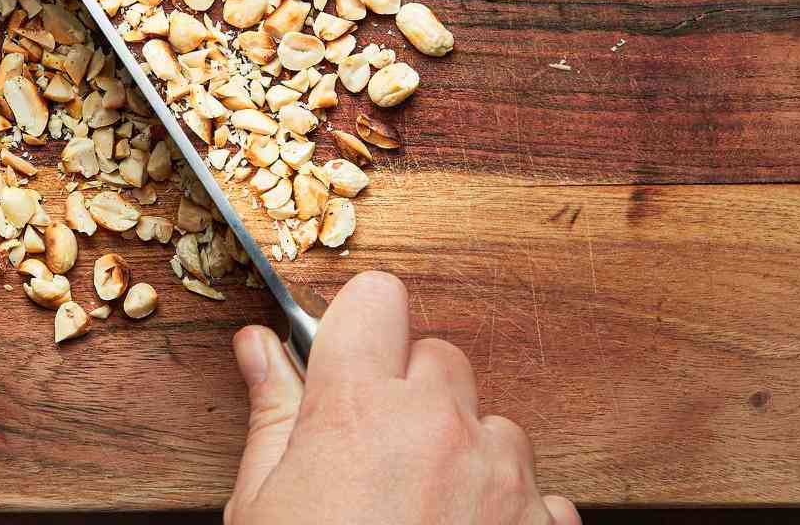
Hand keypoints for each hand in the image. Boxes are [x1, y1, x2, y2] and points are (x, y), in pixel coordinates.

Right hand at [228, 272, 578, 524]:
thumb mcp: (263, 508)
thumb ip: (272, 413)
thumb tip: (258, 346)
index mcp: (357, 406)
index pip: (376, 297)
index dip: (362, 326)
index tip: (351, 360)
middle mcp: (437, 426)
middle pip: (440, 356)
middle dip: (415, 394)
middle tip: (382, 458)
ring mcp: (500, 479)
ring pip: (496, 424)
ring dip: (469, 456)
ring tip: (428, 518)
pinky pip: (541, 495)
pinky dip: (513, 516)